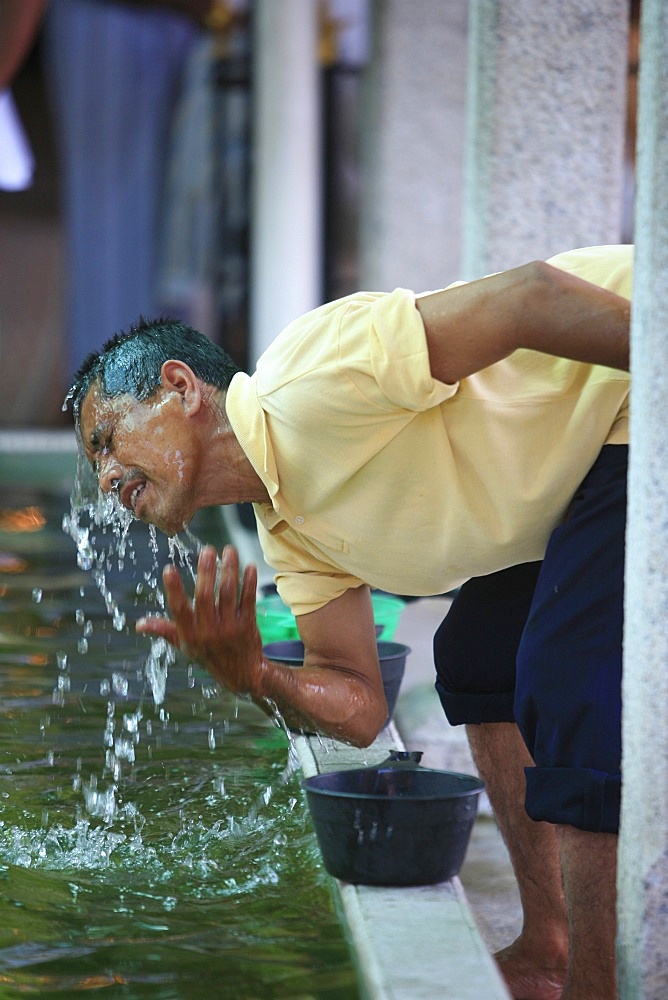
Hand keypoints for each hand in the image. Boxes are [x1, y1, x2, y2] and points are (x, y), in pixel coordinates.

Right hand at [136, 544, 263, 695]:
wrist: (242, 675)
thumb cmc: (209, 656)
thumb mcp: (184, 646)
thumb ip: (164, 630)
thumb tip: (139, 624)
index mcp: (190, 634)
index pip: (179, 609)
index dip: (173, 589)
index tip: (168, 568)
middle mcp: (208, 630)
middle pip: (205, 596)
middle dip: (206, 571)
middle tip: (207, 550)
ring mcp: (229, 627)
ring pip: (228, 593)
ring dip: (229, 570)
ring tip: (229, 550)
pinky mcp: (247, 624)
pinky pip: (248, 600)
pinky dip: (249, 583)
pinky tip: (249, 566)